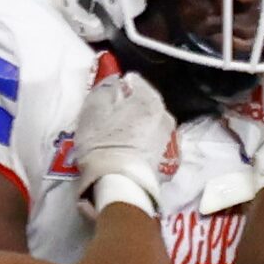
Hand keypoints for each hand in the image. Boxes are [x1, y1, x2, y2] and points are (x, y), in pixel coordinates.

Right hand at [72, 54, 172, 213]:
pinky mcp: (167, 162)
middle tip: (110, 119)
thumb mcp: (94, 107)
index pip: (136, 82)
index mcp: (151, 99)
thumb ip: (106, 87)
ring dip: (136, 127)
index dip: (119, 88)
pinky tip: (129, 152)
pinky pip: (152, 144)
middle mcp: (166, 117)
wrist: (119, 184)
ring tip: (118, 138)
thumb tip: (116, 80)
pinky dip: (142, 144)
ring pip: (149, 125)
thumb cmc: (103, 142)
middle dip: (130, 108)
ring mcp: (169, 141)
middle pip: (145, 105)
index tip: (107, 99)